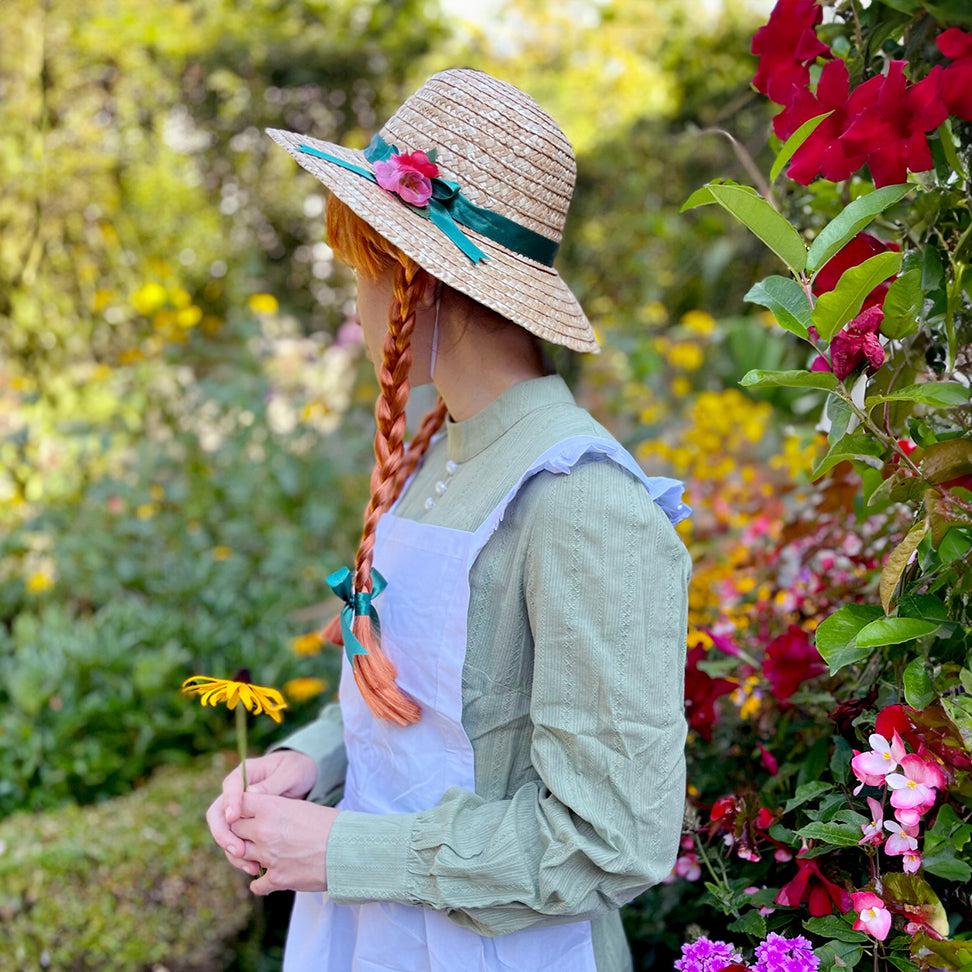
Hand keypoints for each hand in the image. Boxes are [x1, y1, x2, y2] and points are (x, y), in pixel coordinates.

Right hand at [206, 750, 318, 876]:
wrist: (302, 776)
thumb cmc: (296, 769)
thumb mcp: (291, 772)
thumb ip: (273, 783)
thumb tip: (251, 792)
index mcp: (245, 773)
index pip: (230, 786)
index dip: (230, 802)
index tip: (234, 817)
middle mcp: (236, 793)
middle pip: (218, 814)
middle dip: (224, 834)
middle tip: (238, 850)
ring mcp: (239, 811)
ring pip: (225, 833)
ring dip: (232, 851)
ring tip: (249, 866)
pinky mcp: (246, 826)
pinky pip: (237, 842)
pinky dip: (243, 856)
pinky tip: (255, 867)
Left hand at [229, 789, 341, 894]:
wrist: (347, 849)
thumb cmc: (330, 823)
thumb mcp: (301, 806)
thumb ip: (277, 810)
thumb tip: (264, 815)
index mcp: (271, 808)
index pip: (239, 804)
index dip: (239, 809)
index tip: (245, 813)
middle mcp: (263, 831)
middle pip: (234, 831)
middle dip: (241, 833)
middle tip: (252, 835)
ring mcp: (268, 856)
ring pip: (241, 856)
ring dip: (249, 856)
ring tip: (263, 855)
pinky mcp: (276, 878)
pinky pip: (255, 884)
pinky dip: (260, 882)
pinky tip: (270, 877)